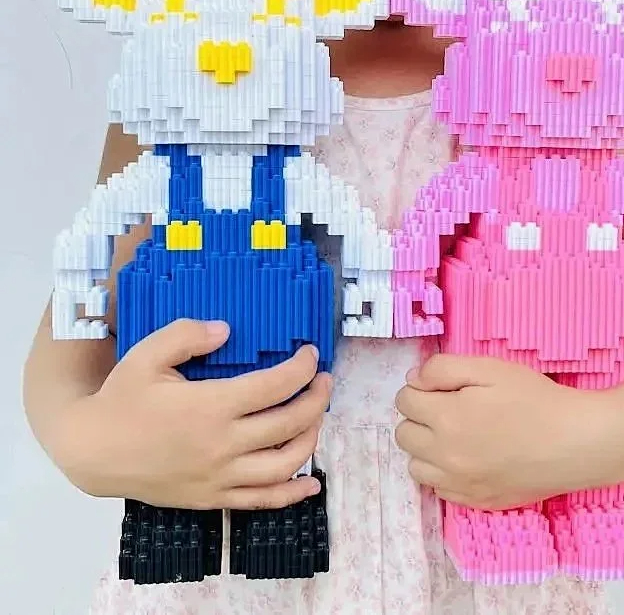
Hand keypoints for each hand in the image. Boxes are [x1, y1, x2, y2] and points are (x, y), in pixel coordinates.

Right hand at [56, 319, 331, 509]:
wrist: (92, 453)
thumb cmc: (122, 400)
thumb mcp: (147, 355)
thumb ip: (187, 335)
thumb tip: (226, 330)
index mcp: (210, 406)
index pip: (274, 386)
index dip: (301, 368)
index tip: (310, 354)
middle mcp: (222, 444)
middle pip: (288, 423)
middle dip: (316, 398)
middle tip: (324, 380)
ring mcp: (220, 477)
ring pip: (284, 464)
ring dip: (311, 437)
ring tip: (316, 416)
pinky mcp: (213, 498)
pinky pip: (262, 501)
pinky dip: (292, 494)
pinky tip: (311, 483)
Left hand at [395, 355, 604, 509]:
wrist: (576, 442)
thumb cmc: (536, 399)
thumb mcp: (490, 368)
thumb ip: (443, 369)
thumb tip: (413, 381)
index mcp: (446, 418)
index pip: (404, 401)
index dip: (420, 388)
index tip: (441, 387)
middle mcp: (445, 456)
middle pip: (404, 434)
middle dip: (419, 417)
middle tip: (448, 408)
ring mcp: (459, 483)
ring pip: (416, 466)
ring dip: (426, 448)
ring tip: (455, 435)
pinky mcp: (476, 501)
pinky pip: (438, 489)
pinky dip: (444, 473)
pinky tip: (468, 458)